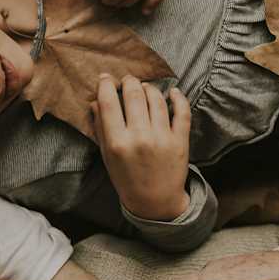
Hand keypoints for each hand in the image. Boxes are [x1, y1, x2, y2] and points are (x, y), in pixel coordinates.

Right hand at [93, 76, 190, 220]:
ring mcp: (162, 138)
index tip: (105, 78)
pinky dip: (179, 98)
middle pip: (134, 96)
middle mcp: (140, 138)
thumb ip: (101, 128)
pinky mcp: (180, 141)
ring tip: (145, 87)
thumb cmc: (126, 178)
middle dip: (129, 82)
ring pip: (157, 100)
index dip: (106, 86)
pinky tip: (173, 92)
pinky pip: (182, 112)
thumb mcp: (107, 155)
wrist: (155, 201)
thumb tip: (96, 101)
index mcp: (117, 142)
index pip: (109, 104)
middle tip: (127, 79)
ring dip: (149, 88)